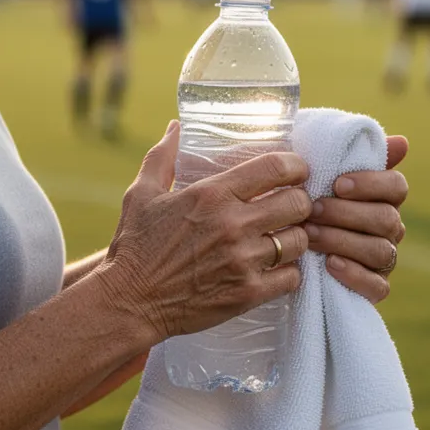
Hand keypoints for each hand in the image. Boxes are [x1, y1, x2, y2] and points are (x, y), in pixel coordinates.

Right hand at [100, 121, 312, 341]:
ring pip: (299, 241)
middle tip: (292, 207)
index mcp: (212, 195)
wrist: (129, 303)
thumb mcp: (141, 194)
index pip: (276, 168)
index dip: (295, 166)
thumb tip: (175, 127)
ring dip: (296, 238)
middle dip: (300, 202)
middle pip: (297, 203)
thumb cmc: (135, 247)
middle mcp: (233, 225)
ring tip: (284, 237)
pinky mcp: (247, 293)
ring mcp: (243, 261)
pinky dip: (289, 272)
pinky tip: (277, 268)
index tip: (296, 172)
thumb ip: (163, 157)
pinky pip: (292, 277)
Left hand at [305, 136, 409, 303]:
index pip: (397, 186)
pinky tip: (330, 265)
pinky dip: (355, 274)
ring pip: (380, 250)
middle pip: (387, 218)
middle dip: (348, 213)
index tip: (337, 184)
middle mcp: (389, 229)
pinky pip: (378, 286)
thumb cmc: (303, 204)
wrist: (279, 250)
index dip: (371, 184)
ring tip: (312, 236)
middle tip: (314, 210)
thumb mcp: (318, 177)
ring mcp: (383, 260)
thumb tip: (402, 142)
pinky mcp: (374, 288)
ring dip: (344, 240)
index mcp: (382, 198)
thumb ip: (351, 157)